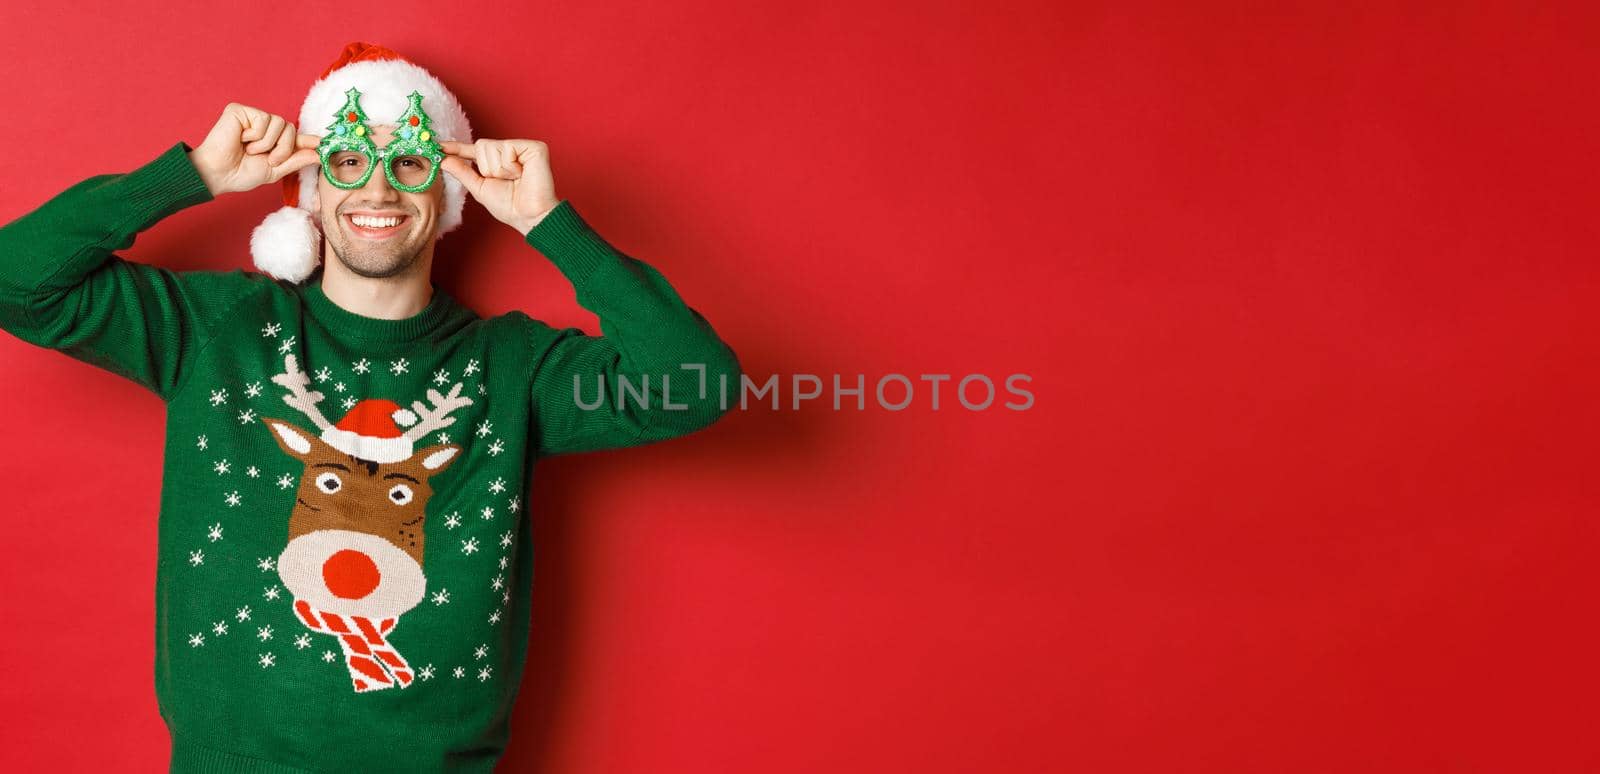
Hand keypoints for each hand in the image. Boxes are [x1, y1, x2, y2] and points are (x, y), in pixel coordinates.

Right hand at [188, 103, 319, 196]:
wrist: (219, 174)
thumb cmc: (241, 173)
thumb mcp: (275, 169)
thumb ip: (296, 160)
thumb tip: (319, 154)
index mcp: (273, 140)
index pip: (296, 137)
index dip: (310, 140)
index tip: (325, 143)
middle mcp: (264, 126)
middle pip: (291, 129)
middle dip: (283, 149)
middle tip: (267, 159)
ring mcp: (253, 116)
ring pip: (280, 124)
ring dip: (267, 144)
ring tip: (250, 150)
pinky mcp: (241, 110)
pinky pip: (264, 119)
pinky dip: (255, 135)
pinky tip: (241, 139)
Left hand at [440, 139, 560, 233]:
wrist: (529, 216)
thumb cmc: (510, 206)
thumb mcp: (479, 189)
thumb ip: (462, 172)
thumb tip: (444, 159)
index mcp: (498, 161)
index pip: (474, 151)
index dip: (456, 147)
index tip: (438, 145)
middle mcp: (510, 151)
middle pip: (481, 145)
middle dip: (487, 168)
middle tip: (505, 180)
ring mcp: (522, 148)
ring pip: (492, 146)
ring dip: (499, 169)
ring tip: (515, 178)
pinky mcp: (534, 147)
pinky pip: (507, 149)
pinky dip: (510, 166)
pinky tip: (522, 173)